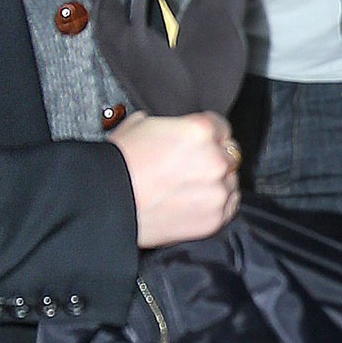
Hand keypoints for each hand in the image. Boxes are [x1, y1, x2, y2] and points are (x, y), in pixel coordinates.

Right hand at [108, 111, 240, 247]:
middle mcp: (215, 160)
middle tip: (193, 166)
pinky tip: (198, 201)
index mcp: (200, 130)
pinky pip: (229, 207)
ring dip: (217, 182)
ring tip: (192, 186)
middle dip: (214, 157)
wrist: (110, 202)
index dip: (209, 134)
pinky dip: (218, 204)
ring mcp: (217, 191)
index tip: (202, 142)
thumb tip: (169, 128)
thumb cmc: (120, 164)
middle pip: (230, 154)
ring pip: (231, 181)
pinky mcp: (213, 219)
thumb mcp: (141, 124)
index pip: (222, 127)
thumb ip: (169, 124)